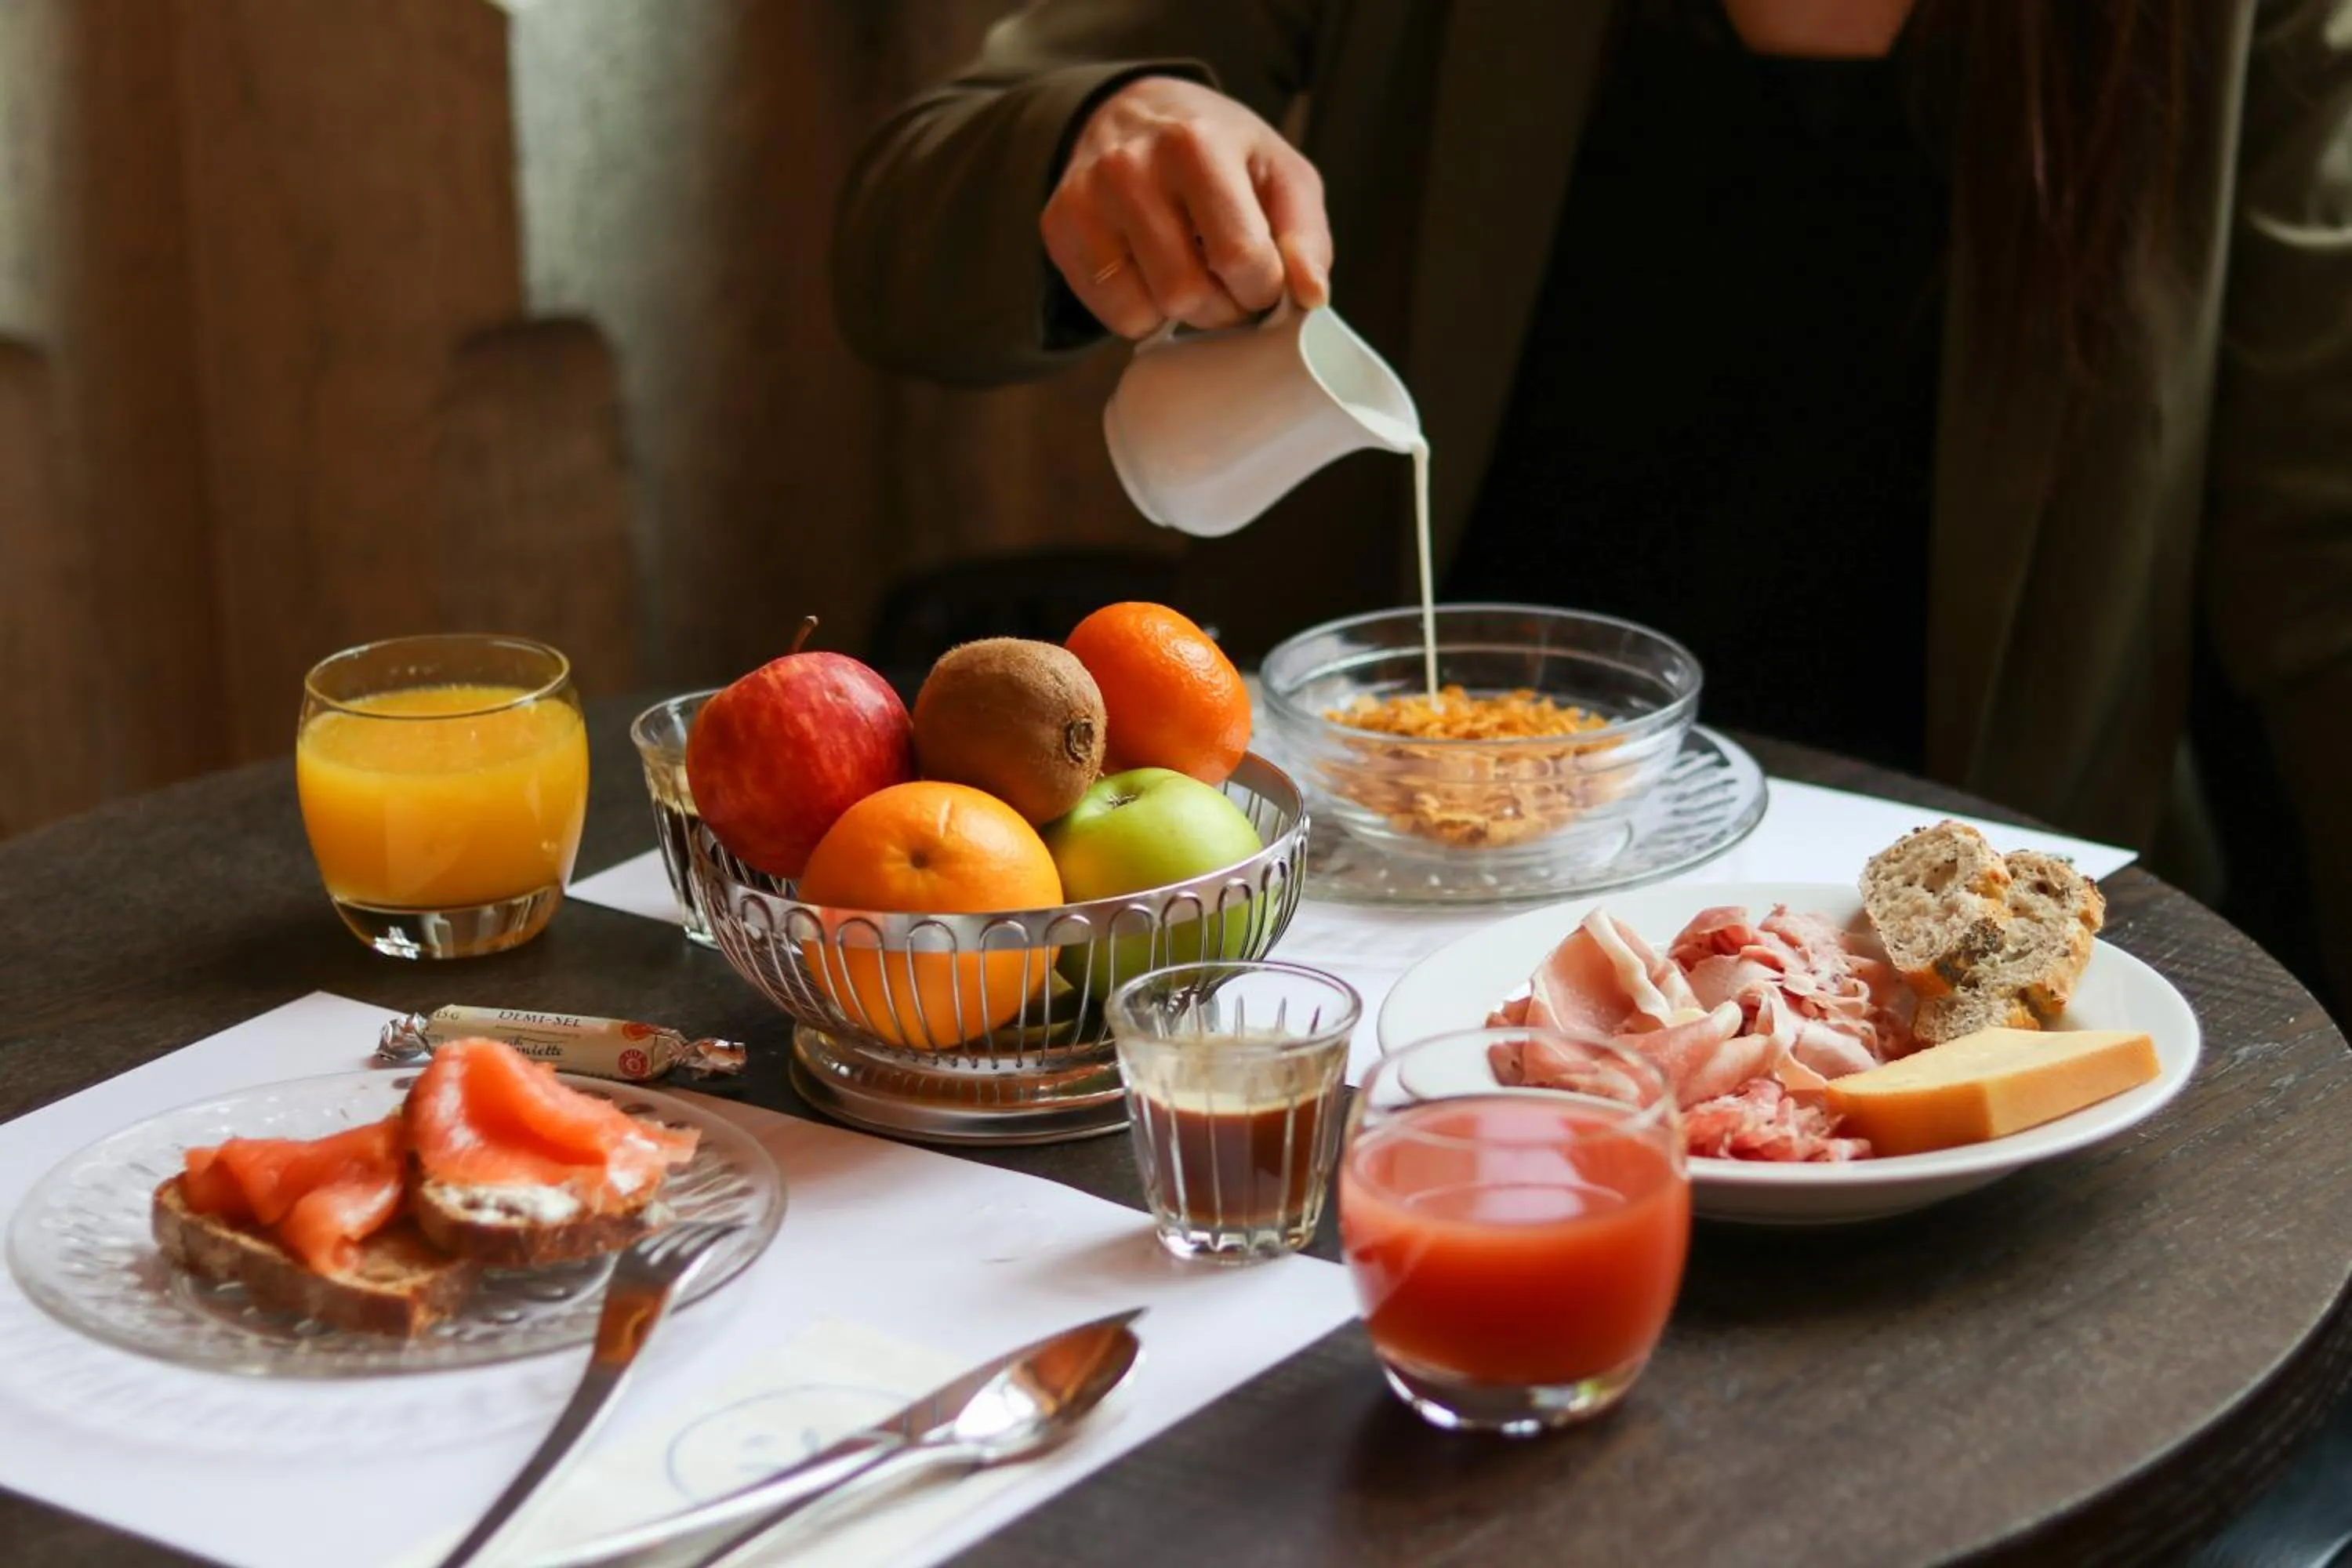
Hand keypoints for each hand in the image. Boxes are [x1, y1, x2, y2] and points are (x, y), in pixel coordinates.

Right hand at [1042, 76, 1333, 337]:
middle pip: (1189, 293)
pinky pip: (1111, 314)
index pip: (1240, 259)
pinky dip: (1142, 310)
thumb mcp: (1281, 173)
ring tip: (1191, 272)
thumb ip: (1306, 235)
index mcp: (1195, 145)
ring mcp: (1086, 198)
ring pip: (1147, 310)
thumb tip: (1310, 296)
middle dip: (1222, 306)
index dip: (1263, 288)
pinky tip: (1151, 272)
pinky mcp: (1059, 227)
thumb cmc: (1222, 152)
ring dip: (1182, 312)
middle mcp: (1130, 166)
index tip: (1263, 276)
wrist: (1137, 112)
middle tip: (1227, 281)